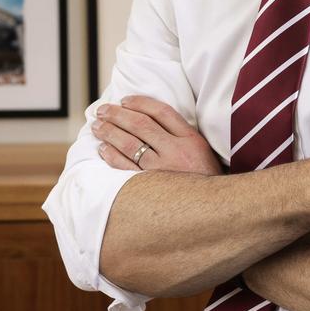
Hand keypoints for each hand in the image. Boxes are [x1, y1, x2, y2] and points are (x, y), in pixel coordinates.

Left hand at [92, 95, 222, 174]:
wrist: (211, 209)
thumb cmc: (204, 178)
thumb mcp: (202, 151)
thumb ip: (181, 135)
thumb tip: (151, 120)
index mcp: (190, 139)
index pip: (162, 112)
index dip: (140, 103)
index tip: (125, 100)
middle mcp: (176, 151)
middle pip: (141, 125)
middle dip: (118, 114)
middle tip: (102, 110)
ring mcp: (162, 170)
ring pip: (130, 144)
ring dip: (110, 132)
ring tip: (98, 126)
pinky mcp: (150, 187)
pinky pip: (125, 167)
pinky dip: (112, 155)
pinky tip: (103, 149)